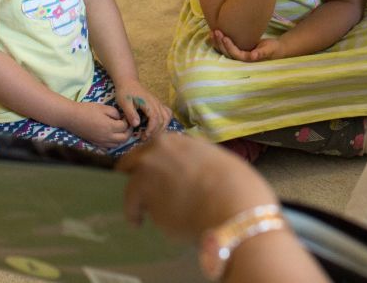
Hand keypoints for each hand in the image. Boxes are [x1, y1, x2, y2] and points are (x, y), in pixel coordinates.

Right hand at [66, 101, 130, 148]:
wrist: (71, 117)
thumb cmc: (87, 110)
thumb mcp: (104, 107)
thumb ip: (115, 113)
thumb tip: (121, 118)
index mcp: (109, 127)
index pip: (125, 127)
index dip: (128, 121)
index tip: (126, 116)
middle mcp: (106, 137)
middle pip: (124, 138)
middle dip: (128, 131)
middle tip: (128, 124)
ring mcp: (100, 141)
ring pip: (117, 144)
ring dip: (122, 138)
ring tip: (121, 130)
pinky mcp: (95, 143)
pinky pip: (108, 147)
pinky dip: (114, 142)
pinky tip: (112, 135)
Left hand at [115, 79, 173, 138]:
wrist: (128, 82)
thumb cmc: (125, 92)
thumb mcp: (124, 102)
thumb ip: (130, 113)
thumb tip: (137, 124)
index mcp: (148, 103)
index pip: (155, 118)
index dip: (151, 129)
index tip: (144, 136)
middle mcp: (156, 103)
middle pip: (163, 119)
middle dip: (156, 131)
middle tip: (145, 138)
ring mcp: (158, 103)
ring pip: (167, 117)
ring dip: (162, 127)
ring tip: (152, 134)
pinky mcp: (158, 104)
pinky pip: (167, 113)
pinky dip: (166, 121)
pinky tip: (158, 126)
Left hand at [119, 133, 278, 239]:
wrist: (233, 206)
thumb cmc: (237, 184)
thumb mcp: (217, 160)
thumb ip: (196, 161)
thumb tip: (192, 173)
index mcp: (176, 140)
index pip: (155, 148)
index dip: (156, 162)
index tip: (160, 173)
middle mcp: (155, 152)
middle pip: (131, 161)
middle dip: (135, 174)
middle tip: (143, 191)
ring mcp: (145, 175)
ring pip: (130, 187)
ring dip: (137, 198)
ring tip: (143, 213)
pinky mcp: (141, 201)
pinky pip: (134, 210)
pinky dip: (138, 217)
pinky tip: (143, 225)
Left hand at [211, 30, 283, 61]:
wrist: (274, 49)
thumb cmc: (273, 49)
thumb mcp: (269, 49)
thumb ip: (261, 53)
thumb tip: (253, 56)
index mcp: (248, 60)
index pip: (235, 54)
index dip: (229, 47)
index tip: (225, 37)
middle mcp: (240, 59)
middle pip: (227, 53)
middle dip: (220, 43)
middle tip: (216, 31)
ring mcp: (238, 55)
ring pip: (224, 51)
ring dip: (217, 42)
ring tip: (212, 32)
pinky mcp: (237, 50)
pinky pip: (225, 47)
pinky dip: (219, 41)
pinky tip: (214, 34)